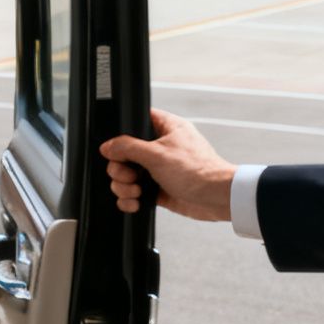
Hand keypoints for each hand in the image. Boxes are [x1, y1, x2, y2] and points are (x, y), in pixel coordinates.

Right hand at [98, 108, 234, 221]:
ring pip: (126, 175)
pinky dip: (130, 199)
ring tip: (136, 190)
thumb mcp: (156, 153)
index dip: (122, 132)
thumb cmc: (199, 171)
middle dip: (120, 169)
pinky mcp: (158, 189)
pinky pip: (133, 192)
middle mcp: (161, 148)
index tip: (116, 147)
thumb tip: (107, 146)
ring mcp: (159, 169)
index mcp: (166, 129)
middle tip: (130, 175)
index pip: (136, 121)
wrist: (216, 198)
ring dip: (124, 186)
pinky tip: (136, 201)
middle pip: (123, 153)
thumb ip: (126, 147)